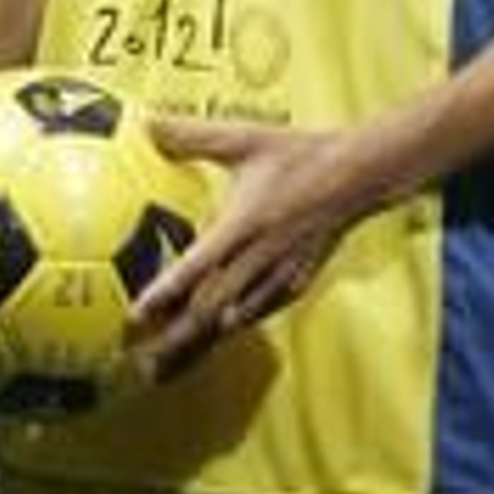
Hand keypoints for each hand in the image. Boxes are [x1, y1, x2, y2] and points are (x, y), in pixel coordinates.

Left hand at [128, 115, 363, 376]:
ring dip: (200, 345)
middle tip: (139, 365)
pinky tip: (216, 339)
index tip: (135, 318)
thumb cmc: (298, 155)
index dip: (164, 295)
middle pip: (210, 309)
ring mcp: (279, 275)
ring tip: (167, 370)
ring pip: (234, 319)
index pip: (195, 268)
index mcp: (242, 226)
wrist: (358, 175)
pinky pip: (260, 311)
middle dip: (175, 340)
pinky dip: (235, 327)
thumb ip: (192, 136)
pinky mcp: (296, 281)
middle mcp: (259, 258)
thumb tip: (146, 123)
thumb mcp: (244, 139)